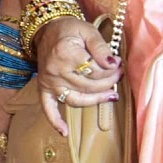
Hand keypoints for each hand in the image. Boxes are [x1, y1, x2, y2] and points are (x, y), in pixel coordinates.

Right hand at [32, 16, 118, 134]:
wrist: (46, 29)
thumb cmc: (69, 29)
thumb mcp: (88, 30)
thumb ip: (101, 47)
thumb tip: (113, 64)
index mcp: (65, 54)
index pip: (95, 71)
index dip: (111, 69)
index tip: (118, 63)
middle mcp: (55, 70)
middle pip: (89, 86)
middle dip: (108, 82)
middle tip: (119, 75)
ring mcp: (49, 82)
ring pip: (76, 99)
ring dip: (96, 100)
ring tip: (112, 96)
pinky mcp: (44, 88)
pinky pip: (48, 108)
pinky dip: (55, 121)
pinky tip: (64, 132)